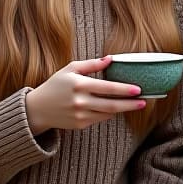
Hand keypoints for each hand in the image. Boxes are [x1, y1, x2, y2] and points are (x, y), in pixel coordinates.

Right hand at [25, 56, 145, 133]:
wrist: (38, 108)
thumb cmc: (56, 85)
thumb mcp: (70, 69)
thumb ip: (91, 64)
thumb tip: (111, 59)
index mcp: (79, 85)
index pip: (107, 88)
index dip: (124, 89)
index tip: (138, 89)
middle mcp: (80, 101)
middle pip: (112, 105)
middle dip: (130, 104)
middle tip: (144, 102)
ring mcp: (80, 115)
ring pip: (108, 114)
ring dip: (122, 109)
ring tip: (133, 104)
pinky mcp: (80, 125)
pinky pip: (100, 119)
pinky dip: (108, 113)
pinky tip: (114, 108)